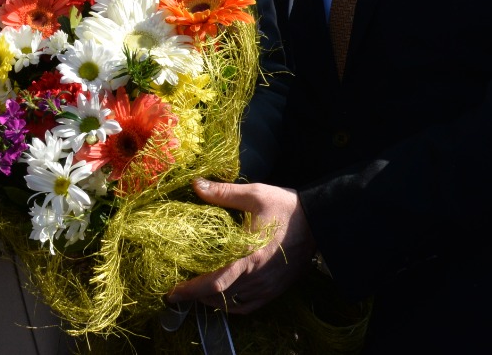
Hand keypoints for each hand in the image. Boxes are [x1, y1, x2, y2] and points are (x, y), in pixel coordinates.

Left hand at [165, 179, 314, 314]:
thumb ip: (224, 193)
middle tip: (179, 289)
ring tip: (196, 290)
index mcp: (249, 255)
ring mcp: (267, 287)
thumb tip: (196, 184)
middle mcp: (256, 277)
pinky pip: (247, 306)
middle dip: (195, 296)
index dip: (190, 291)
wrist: (320, 223)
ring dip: (211, 301)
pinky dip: (231, 306)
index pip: (214, 282)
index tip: (171, 293)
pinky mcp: (275, 290)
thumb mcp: (255, 194)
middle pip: (218, 297)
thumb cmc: (287, 207)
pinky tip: (223, 297)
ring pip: (231, 304)